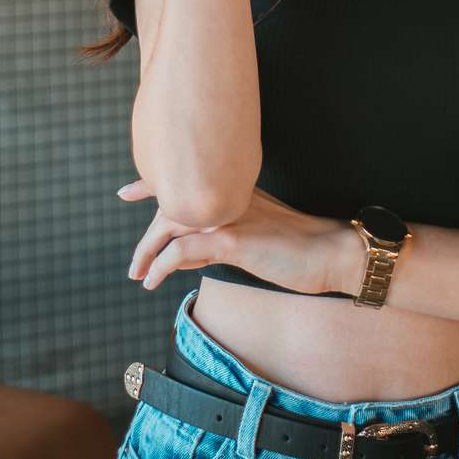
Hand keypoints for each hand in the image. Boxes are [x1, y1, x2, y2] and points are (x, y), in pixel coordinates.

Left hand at [118, 178, 362, 295]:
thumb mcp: (252, 239)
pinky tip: (153, 279)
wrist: (331, 252)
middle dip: (145, 233)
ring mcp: (228, 215)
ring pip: (171, 224)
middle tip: (132, 262)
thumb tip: (186, 253)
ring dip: (147, 251)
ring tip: (137, 274)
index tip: (127, 191)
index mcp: (232, 191)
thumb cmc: (298, 248)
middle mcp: (226, 196)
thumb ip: (218, 240)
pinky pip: (183, 248)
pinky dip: (161, 264)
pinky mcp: (232, 239)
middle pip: (170, 203)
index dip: (151, 183)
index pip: (184, 178)